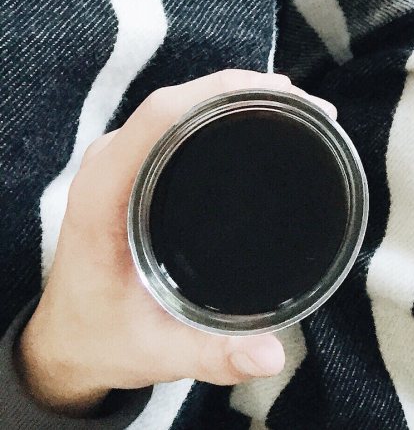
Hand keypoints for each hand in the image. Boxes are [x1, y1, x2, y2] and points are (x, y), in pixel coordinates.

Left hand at [17, 70, 336, 415]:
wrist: (69, 341)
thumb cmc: (105, 338)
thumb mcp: (157, 351)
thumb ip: (213, 355)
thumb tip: (271, 354)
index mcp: (103, 197)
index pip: (159, 117)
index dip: (221, 92)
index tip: (281, 97)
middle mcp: (108, 167)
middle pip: (177, 99)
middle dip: (248, 90)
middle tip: (312, 108)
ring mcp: (120, 160)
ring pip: (181, 101)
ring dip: (240, 95)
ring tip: (301, 109)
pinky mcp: (134, 162)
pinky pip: (179, 116)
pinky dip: (225, 107)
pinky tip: (265, 116)